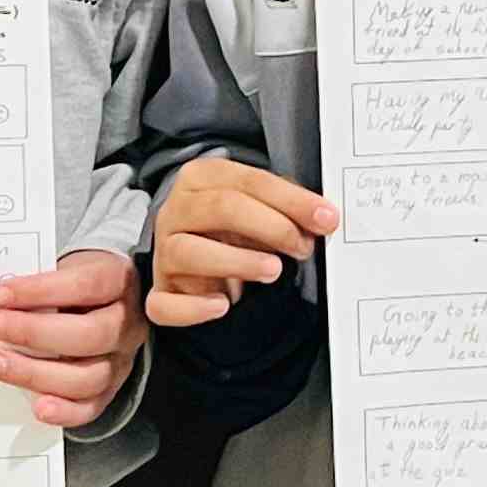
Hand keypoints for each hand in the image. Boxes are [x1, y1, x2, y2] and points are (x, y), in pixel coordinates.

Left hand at [0, 251, 142, 429]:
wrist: (98, 304)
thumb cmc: (75, 287)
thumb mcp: (63, 269)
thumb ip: (38, 284)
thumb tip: (1, 302)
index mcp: (118, 282)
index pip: (86, 285)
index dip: (41, 290)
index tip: (1, 294)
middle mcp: (126, 324)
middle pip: (91, 334)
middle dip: (34, 333)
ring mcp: (120, 361)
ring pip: (89, 378)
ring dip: (35, 374)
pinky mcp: (108, 390)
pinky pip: (90, 408)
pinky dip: (63, 411)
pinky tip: (38, 407)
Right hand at [148, 157, 338, 329]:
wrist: (197, 259)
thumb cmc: (231, 229)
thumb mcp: (257, 208)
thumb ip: (286, 209)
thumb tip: (322, 218)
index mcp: (200, 178)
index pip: (248, 181)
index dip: (291, 200)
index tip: (325, 217)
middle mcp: (175, 210)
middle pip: (220, 208)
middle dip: (271, 226)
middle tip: (303, 246)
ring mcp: (164, 251)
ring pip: (188, 250)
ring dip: (237, 261)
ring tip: (273, 270)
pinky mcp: (160, 291)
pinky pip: (163, 304)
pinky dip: (192, 308)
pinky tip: (223, 306)